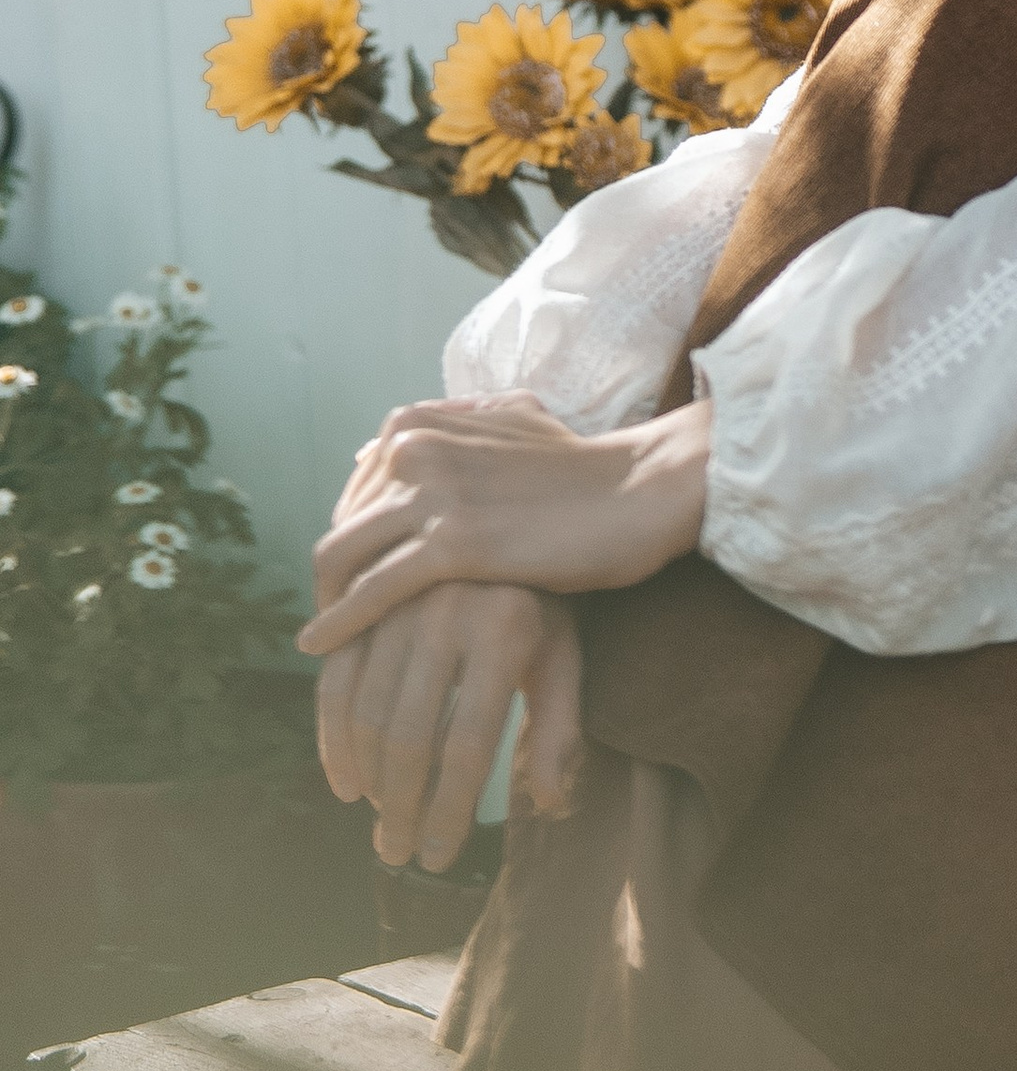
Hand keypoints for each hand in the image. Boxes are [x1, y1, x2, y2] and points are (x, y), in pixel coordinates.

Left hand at [301, 391, 712, 656]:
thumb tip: (396, 439)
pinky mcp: (452, 541)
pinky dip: (340, 622)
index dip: (351, 542)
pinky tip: (323, 649)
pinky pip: (374, 589)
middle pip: (342, 525)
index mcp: (419, 421)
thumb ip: (456, 426)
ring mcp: (431, 491)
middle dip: (332, 579)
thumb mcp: (511, 423)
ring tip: (327, 645)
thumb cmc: (585, 470)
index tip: (352, 583)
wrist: (640, 490)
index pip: (356, 493)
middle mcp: (413, 447)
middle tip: (335, 624)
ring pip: (343, 556)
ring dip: (327, 606)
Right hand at [316, 581, 584, 871]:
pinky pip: (337, 682)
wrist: (497, 523)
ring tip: (380, 825)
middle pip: (409, 737)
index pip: (468, 747)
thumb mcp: (563, 659)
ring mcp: (397, 607)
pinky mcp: (362, 605)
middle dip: (400, 807)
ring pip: (367, 714)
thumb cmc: (543, 606)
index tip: (438, 857)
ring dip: (367, 781)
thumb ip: (558, 730)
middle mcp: (444, 616)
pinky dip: (333, 739)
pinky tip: (347, 784)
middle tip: (397, 852)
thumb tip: (551, 804)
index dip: (449, 811)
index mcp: (504, 634)